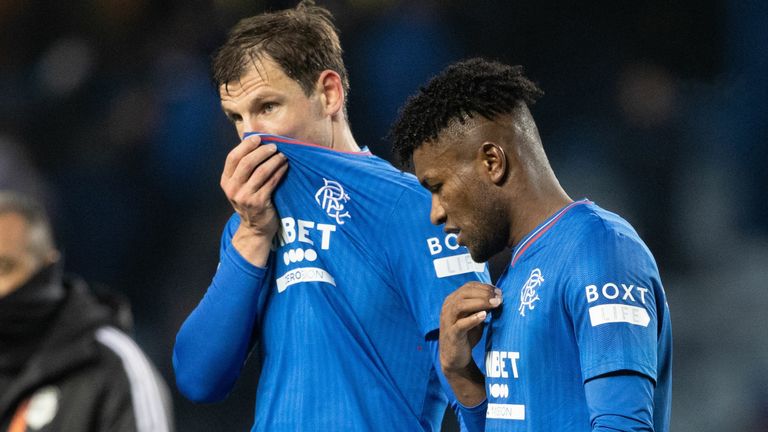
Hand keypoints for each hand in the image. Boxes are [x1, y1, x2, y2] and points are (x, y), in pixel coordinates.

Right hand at [220, 135, 288, 264]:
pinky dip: (279, 171)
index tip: (258, 138)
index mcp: (226, 181)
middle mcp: (232, 188)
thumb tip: (257, 143)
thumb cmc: (251, 201)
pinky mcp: (258, 202)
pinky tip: (285, 166)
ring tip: (282, 155)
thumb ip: (244, 169)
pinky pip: (271, 182)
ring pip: (261, 171)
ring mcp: (245, 197)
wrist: (255, 228)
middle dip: (262, 151)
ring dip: (274, 160)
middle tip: (274, 146)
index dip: (245, 145)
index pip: (232, 157)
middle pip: (246, 163)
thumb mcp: (240, 186)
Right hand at [439, 281, 500, 404]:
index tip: (498, 291)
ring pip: (460, 305)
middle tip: (499, 298)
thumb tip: (497, 297)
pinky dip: (472, 319)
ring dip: (479, 302)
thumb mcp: (475, 317)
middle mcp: (448, 307)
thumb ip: (482, 307)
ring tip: (494, 304)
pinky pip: (460, 324)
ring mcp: (448, 320)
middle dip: (484, 293)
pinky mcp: (452, 334)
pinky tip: (484, 316)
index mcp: (453, 300)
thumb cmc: (467, 335)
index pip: (468, 286)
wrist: (455, 358)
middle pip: (464, 293)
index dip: (484, 287)